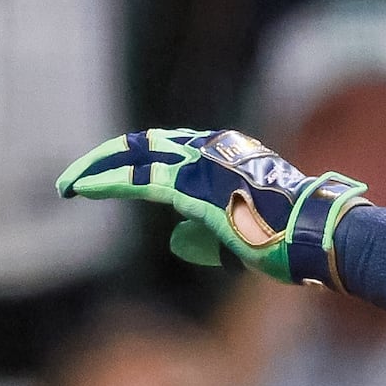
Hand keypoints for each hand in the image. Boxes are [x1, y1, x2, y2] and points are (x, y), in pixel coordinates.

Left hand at [58, 126, 370, 282]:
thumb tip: (175, 241)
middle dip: (108, 159)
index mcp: (229, 153)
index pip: (169, 150)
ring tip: (69, 185)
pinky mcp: (191, 187)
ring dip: (97, 169)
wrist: (316, 235)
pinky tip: (80, 188)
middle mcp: (212, 148)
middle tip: (78, 178)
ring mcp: (201, 163)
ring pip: (135, 157)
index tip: (111, 177)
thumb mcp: (245, 231)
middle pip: (146, 145)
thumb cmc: (292, 238)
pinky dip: (104, 182)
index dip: (136, 161)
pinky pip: (137, 179)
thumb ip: (206, 231)